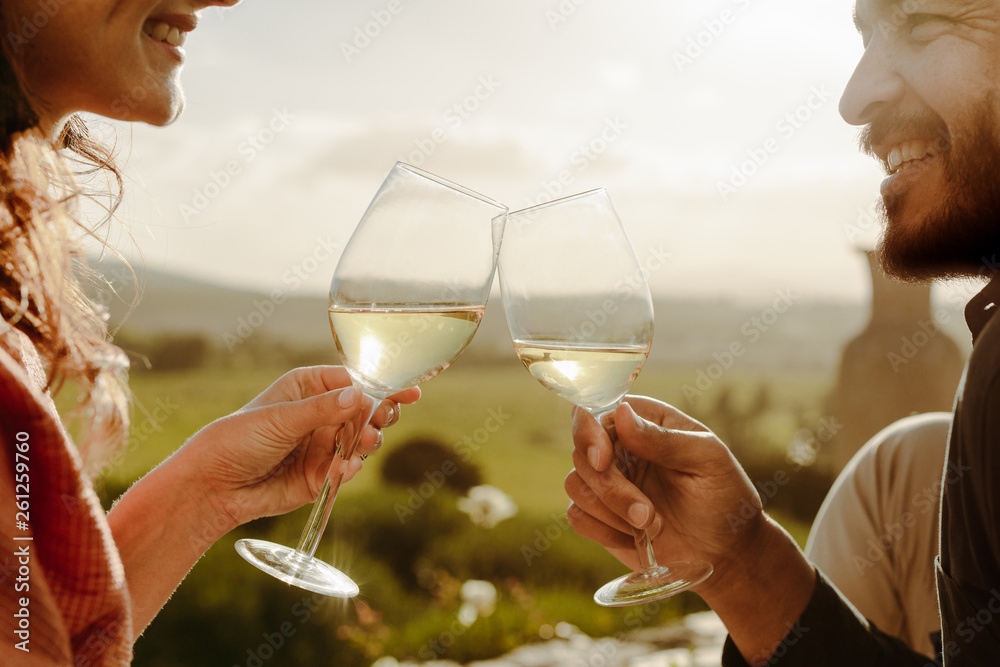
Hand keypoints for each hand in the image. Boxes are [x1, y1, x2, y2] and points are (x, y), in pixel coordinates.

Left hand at [179, 366, 419, 529]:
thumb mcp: (279, 418)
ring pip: (363, 440)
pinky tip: (344, 469)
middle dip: (381, 413)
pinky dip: (351, 468)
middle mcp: (321, 414)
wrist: (214, 487)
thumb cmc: (237, 439)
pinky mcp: (322, 475)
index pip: (355, 381)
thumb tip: (359, 396)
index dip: (383, 385)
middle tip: (386, 417)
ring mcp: (324, 445)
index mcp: (309, 387)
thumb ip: (321, 409)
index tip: (408, 390)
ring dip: (369, 440)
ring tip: (366, 441)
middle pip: (366, 410)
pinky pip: (348, 469)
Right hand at [565, 396, 770, 593]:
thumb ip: (664, 438)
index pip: (597, 412)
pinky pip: (577, 516)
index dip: (589, 433)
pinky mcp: (602, 515)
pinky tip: (636, 538)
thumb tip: (621, 413)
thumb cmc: (725, 496)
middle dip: (610, 487)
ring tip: (651, 525)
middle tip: (647, 514)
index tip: (603, 460)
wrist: (727, 552)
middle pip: (582, 453)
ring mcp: (609, 482)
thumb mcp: (707, 460)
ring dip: (610, 511)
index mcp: (645, 422)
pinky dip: (602, 530)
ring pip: (576, 485)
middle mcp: (620, 448)